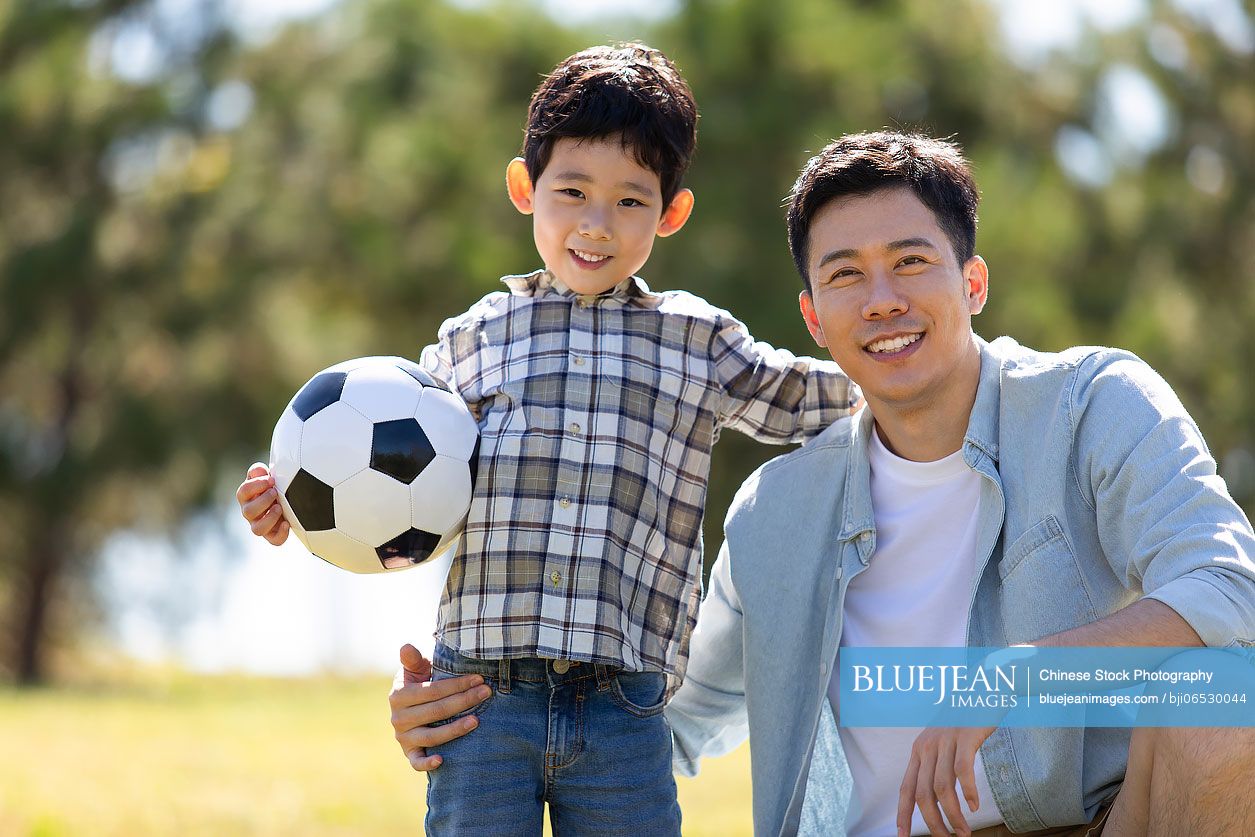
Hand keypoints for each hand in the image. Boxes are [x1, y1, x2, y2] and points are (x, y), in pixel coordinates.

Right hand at [236, 462, 289, 544]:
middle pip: (247, 512)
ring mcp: (260, 525)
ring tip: (279, 507)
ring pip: (257, 529)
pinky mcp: (272, 535)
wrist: (286, 501)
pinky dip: (281, 534)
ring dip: (269, 518)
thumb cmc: (273, 487)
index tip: (270, 480)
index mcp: (247, 497)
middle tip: (275, 492)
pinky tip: (287, 523)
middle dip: (263, 501)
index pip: (243, 492)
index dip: (256, 485)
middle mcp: (250, 513)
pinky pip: (274, 540)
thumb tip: (259, 470)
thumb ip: (259, 471)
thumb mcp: (266, 476)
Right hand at [388, 643, 490, 770]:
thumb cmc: (420, 682)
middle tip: (486, 693)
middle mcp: (398, 718)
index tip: (479, 678)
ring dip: (455, 729)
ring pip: (431, 736)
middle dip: (464, 701)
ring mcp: (403, 737)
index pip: (433, 691)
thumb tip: (406, 647)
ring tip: (476, 720)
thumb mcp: (416, 669)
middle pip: (437, 711)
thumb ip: (413, 659)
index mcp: (399, 695)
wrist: (411, 705)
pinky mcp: (409, 752)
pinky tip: (441, 760)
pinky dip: (426, 763)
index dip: (457, 685)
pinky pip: (416, 762)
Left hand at [896, 725, 994, 836]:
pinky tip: (974, 806)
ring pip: (942, 787)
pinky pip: (962, 770)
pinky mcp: (965, 737)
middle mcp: (927, 747)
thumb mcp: (942, 742)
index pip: (905, 788)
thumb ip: (937, 765)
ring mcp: (945, 741)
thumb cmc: (963, 721)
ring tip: (963, 832)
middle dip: (932, 822)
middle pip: (922, 794)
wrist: (979, 690)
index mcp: (919, 751)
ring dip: (953, 815)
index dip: (902, 814)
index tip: (902, 836)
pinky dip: (968, 792)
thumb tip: (937, 798)